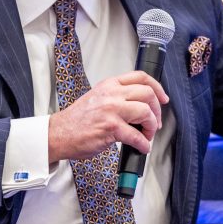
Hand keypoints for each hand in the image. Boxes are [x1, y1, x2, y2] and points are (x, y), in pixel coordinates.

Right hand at [48, 71, 169, 162]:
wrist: (59, 133)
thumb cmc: (78, 120)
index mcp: (110, 84)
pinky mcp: (111, 127)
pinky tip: (141, 147)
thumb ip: (117, 96)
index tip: (163, 99)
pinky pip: (137, 136)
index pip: (141, 77)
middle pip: (148, 94)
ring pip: (145, 112)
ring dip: (151, 127)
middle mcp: (112, 94)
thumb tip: (140, 106)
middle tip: (155, 123)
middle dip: (157, 111)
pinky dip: (144, 144)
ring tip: (146, 135)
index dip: (157, 87)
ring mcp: (111, 110)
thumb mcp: (98, 97)